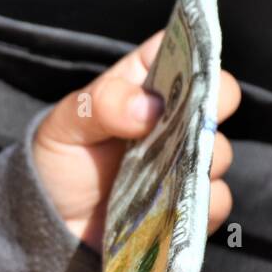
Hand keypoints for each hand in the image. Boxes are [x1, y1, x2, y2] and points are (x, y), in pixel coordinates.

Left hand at [32, 30, 240, 251]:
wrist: (53, 221)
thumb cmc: (60, 160)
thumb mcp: (66, 125)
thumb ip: (102, 105)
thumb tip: (151, 107)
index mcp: (144, 84)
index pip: (183, 50)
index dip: (197, 51)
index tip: (195, 69)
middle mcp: (173, 119)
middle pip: (217, 97)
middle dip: (213, 107)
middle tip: (192, 123)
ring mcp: (184, 160)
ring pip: (218, 152)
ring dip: (202, 160)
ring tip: (169, 173)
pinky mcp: (189, 203)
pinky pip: (215, 200)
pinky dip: (201, 204)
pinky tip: (172, 206)